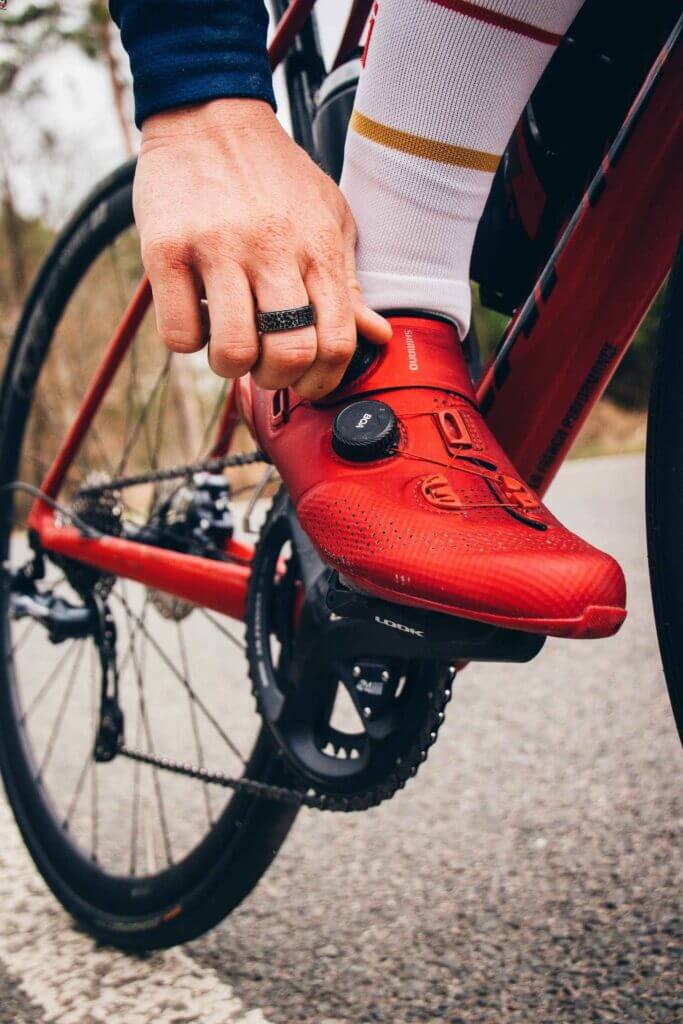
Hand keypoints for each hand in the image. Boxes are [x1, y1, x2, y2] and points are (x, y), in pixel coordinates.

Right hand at [134, 98, 391, 397]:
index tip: (306, 381)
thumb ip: (348, 283)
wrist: (209, 114)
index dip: (323, 380)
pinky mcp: (165, 248)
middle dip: (276, 377)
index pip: (336, 342)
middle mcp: (271, 248)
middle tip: (264, 362)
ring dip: (230, 365)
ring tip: (228, 340)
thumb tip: (377, 336)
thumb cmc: (273, 176)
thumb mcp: (327, 218)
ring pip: (232, 350)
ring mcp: (216, 247)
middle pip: (288, 353)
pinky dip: (186, 340)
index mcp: (316, 247)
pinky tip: (195, 313)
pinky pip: (178, 332)